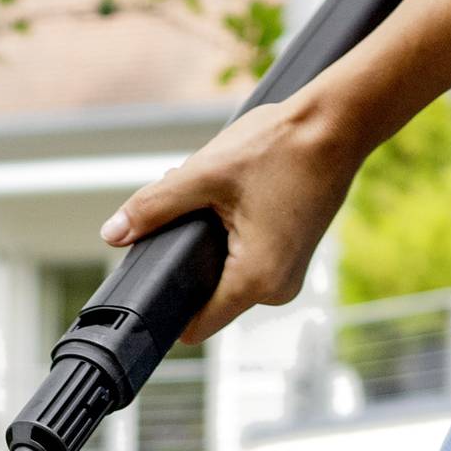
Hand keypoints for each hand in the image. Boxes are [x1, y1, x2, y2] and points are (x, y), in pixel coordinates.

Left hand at [100, 95, 363, 342]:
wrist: (338, 124)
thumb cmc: (282, 146)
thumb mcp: (205, 174)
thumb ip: (154, 207)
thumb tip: (113, 233)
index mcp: (256, 280)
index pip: (196, 326)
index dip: (167, 308)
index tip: (150, 281)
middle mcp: (276, 290)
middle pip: (208, 298)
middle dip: (189, 262)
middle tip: (196, 213)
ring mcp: (288, 276)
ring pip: (226, 278)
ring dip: (211, 247)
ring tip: (222, 201)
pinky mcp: (292, 260)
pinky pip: (247, 264)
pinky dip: (232, 240)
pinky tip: (238, 203)